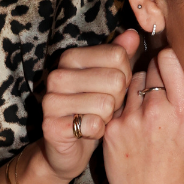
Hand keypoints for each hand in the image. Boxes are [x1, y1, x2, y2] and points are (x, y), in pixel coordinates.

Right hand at [39, 30, 137, 181]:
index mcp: (70, 58)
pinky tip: (88, 132)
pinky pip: (94, 126)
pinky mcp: (51, 127)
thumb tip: (133, 35)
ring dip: (107, 117)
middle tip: (105, 107)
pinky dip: (98, 132)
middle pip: (115, 79)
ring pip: (106, 104)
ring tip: (96, 118)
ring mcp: (51, 102)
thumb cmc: (91, 110)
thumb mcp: (108, 80)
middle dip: (117, 99)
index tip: (113, 88)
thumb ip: (119, 56)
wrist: (67, 148)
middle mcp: (57, 76)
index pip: (118, 56)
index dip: (125, 75)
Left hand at [103, 48, 183, 183]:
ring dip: (137, 89)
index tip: (170, 66)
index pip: (169, 59)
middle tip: (158, 88)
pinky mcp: (111, 129)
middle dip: (154, 73)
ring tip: (144, 107)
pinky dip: (122, 108)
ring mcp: (131, 119)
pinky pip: (116, 104)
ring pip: (130, 83)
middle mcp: (156, 110)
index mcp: (183, 108)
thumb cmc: (180, 170)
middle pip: (149, 68)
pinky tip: (130, 123)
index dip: (168, 58)